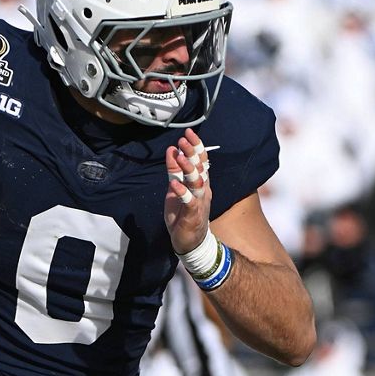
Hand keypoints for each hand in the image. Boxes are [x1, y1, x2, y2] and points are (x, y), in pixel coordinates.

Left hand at [163, 128, 212, 253]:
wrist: (190, 242)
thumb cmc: (183, 214)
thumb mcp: (175, 189)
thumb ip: (174, 171)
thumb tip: (172, 150)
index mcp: (200, 183)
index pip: (201, 161)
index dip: (196, 146)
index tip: (188, 132)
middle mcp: (202, 190)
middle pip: (200, 168)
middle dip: (192, 153)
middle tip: (184, 139)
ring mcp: (199, 202)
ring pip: (197, 183)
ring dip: (189, 169)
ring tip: (180, 156)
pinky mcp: (193, 215)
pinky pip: (189, 202)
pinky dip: (182, 193)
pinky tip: (174, 184)